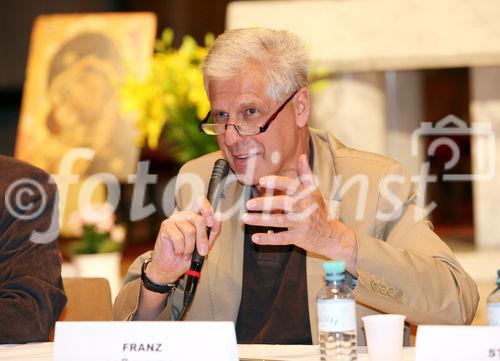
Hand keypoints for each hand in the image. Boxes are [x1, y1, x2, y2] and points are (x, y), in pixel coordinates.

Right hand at [146, 196, 221, 284]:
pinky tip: (178, 251)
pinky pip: (179, 237)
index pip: (201, 202)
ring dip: (190, 247)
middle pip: (199, 220)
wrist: (172, 267)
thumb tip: (218, 216)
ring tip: (186, 253)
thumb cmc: (187, 255)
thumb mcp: (205, 243)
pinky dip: (181, 249)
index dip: (207, 209)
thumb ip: (212, 231)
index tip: (210, 222)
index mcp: (195, 217)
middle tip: (202, 251)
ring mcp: (174, 219)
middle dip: (202, 239)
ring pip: (190, 231)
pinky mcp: (166, 226)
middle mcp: (185, 215)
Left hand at [242, 154, 357, 275]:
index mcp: (306, 195)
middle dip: (265, 203)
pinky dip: (268, 238)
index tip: (262, 181)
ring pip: (279, 221)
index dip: (276, 182)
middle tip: (249, 204)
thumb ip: (306, 175)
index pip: (291, 185)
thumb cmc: (319, 211)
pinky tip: (255, 237)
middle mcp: (304, 208)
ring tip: (246, 218)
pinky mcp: (299, 238)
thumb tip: (301, 156)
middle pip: (283, 203)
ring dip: (260, 220)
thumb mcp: (315, 192)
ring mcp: (301, 224)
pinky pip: (281, 238)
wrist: (331, 235)